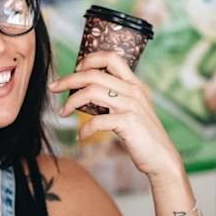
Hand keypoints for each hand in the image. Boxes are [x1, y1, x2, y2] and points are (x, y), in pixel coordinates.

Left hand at [49, 51, 181, 179]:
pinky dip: (84, 129)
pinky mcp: (128, 122)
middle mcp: (133, 90)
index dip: (89, 59)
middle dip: (68, 79)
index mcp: (133, 84)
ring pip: (91, 92)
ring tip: (62, 113)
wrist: (161, 158)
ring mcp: (131, 105)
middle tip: (53, 87)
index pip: (111, 57)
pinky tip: (80, 137)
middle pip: (93, 74)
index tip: (75, 70)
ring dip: (71, 102)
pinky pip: (97, 120)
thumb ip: (115, 97)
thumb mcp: (131, 109)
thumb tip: (88, 92)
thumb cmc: (142, 135)